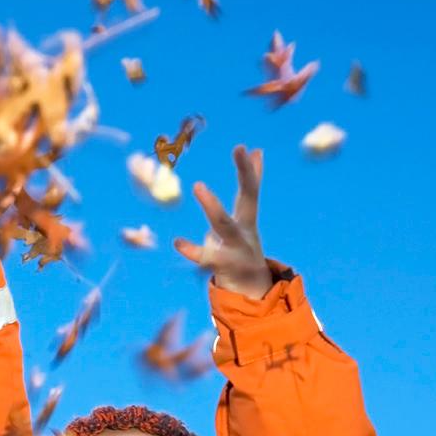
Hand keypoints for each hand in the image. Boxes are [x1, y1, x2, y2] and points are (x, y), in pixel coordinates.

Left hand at [174, 144, 272, 299]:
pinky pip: (204, 257)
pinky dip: (191, 250)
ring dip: (213, 205)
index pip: (251, 189)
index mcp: (247, 219)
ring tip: (199, 184)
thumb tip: (257, 150)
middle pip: (247, 198)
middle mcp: (244, 229)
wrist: (251, 289)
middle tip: (238, 148)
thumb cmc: (242, 245)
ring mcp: (234, 246)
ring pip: (223, 223)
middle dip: (245, 173)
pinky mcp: (220, 265)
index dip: (250, 168)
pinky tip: (177, 242)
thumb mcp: (246, 216)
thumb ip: (250, 186)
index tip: (247, 147)